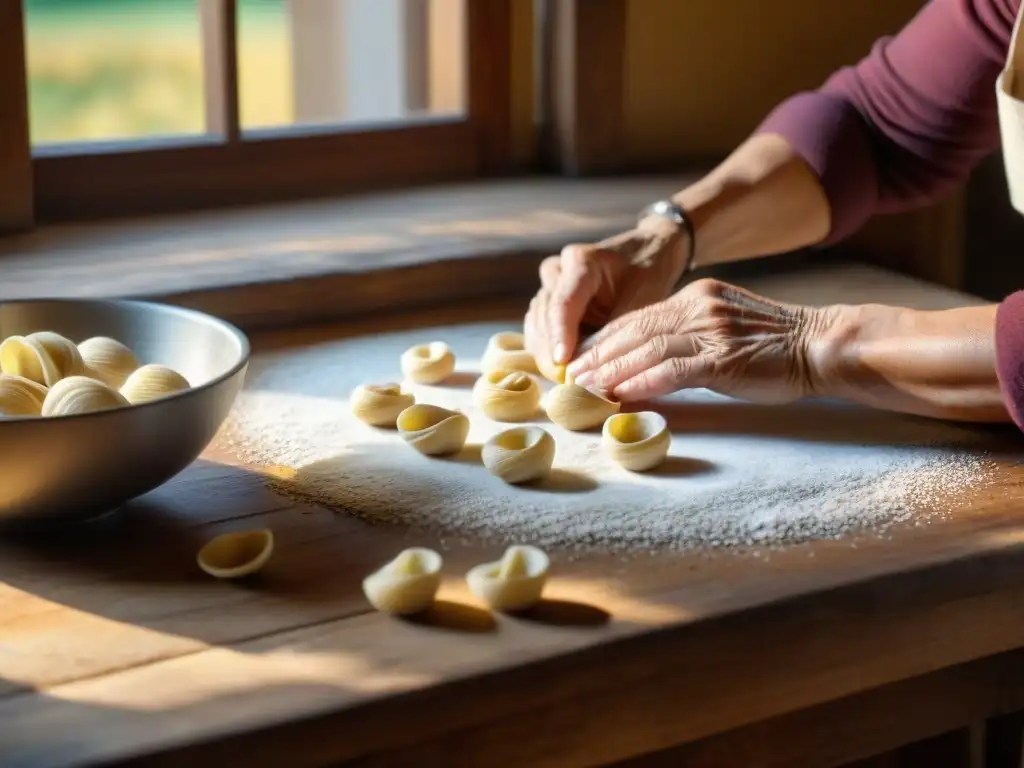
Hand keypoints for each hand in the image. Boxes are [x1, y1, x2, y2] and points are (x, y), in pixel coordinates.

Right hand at [524, 216, 687, 370]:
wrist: (645, 251)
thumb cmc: (647, 273)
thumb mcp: (642, 301)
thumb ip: (617, 331)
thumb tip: (598, 367)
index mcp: (581, 262)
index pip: (563, 304)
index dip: (560, 336)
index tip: (562, 363)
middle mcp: (559, 269)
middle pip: (543, 315)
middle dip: (550, 350)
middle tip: (563, 381)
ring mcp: (550, 282)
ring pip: (536, 322)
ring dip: (546, 350)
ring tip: (562, 377)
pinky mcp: (549, 296)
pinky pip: (539, 325)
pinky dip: (547, 346)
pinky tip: (559, 367)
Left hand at [566, 278, 830, 403]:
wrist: (822, 344)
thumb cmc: (777, 346)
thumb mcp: (725, 329)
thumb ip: (689, 339)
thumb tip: (650, 362)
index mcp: (695, 298)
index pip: (638, 318)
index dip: (604, 339)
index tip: (580, 357)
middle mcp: (697, 308)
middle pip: (634, 330)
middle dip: (598, 354)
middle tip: (570, 375)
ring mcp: (711, 331)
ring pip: (647, 348)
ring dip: (611, 369)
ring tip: (585, 387)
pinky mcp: (724, 357)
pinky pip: (675, 369)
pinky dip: (644, 382)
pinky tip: (621, 394)